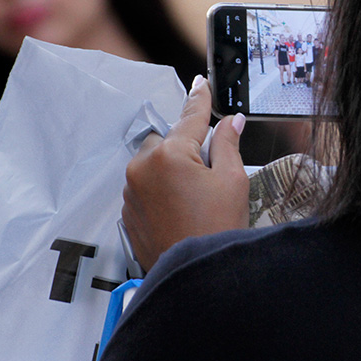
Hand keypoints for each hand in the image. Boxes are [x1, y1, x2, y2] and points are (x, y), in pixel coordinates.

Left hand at [122, 75, 248, 271]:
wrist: (195, 276)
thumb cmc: (217, 229)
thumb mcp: (233, 181)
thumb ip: (228, 144)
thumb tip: (231, 122)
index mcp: (170, 154)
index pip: (190, 117)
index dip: (200, 99)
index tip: (201, 84)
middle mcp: (143, 167)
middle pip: (167, 141)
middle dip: (186, 148)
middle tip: (209, 172)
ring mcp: (131, 190)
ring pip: (154, 164)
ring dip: (172, 170)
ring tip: (196, 199)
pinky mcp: (127, 211)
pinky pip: (145, 187)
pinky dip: (161, 191)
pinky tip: (181, 210)